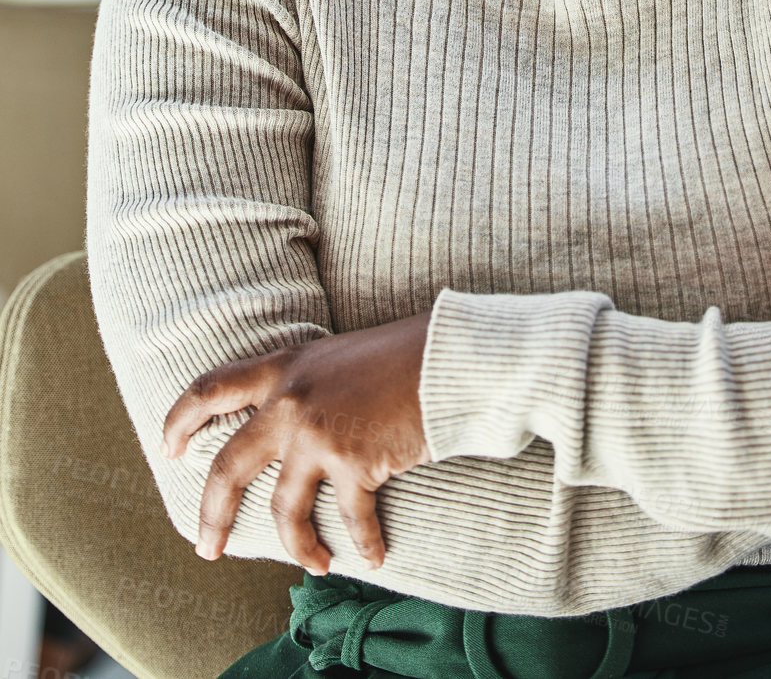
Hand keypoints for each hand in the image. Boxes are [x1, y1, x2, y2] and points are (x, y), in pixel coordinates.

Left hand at [161, 310, 432, 573]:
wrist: (448, 356)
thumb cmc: (402, 354)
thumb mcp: (337, 358)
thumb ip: (308, 385)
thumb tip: (292, 425)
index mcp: (284, 367)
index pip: (211, 388)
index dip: (181, 420)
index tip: (170, 449)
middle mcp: (290, 400)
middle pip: (227, 467)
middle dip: (212, 514)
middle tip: (207, 546)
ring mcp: (317, 433)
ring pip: (282, 509)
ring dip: (296, 546)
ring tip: (313, 566)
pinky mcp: (353, 461)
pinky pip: (349, 517)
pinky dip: (362, 541)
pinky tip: (374, 555)